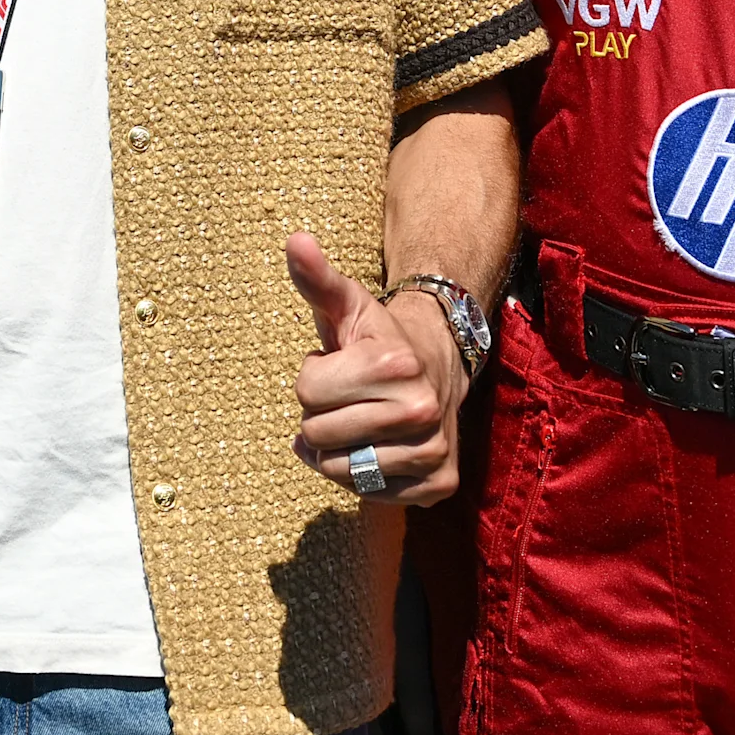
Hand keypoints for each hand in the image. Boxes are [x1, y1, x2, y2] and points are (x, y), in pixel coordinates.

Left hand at [283, 232, 463, 505]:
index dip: (312, 378)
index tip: (340, 366)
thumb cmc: (378, 337)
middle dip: (321, 415)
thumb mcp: (346, 305)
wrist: (440, 364)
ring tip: (360, 420)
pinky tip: (378, 446)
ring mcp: (434, 450)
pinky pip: (369, 494)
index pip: (305, 392)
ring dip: (337, 448)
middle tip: (350, 396)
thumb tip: (294, 240)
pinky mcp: (439, 484)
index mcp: (392, 363)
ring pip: (339, 470)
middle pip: (317, 435)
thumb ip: (316, 278)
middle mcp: (421, 409)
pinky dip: (363, 475)